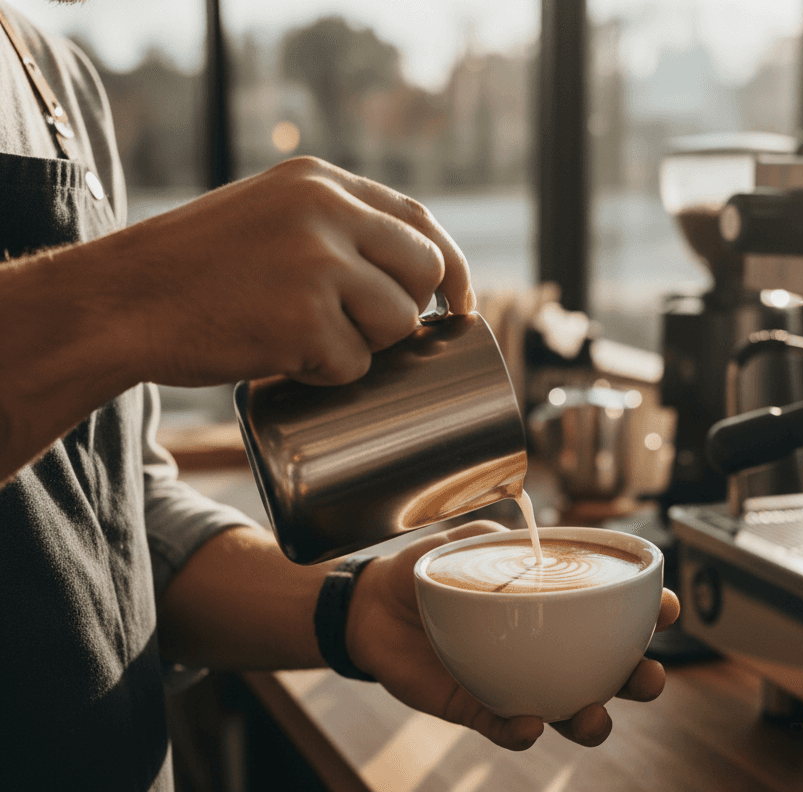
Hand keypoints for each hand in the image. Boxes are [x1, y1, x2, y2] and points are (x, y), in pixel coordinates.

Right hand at [113, 156, 474, 387]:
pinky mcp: (303, 322)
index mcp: (320, 181)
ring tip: (304, 338)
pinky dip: (326, 375)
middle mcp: (326, 212)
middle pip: (423, 272)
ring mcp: (316, 266)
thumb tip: (418, 272)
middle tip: (360, 331)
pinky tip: (281, 356)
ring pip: (397, 323)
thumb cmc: (194, 270)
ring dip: (364, 346)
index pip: (420, 220)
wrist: (120, 301)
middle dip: (406, 312)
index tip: (459, 304)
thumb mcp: (270, 216)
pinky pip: (354, 365)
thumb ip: (333, 226)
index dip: (451, 267)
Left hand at [345, 521, 680, 751]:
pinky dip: (521, 732)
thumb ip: (502, 537)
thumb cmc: (427, 570)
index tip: (667, 609)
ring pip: (569, 712)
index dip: (651, 615)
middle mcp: (546, 650)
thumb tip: (534, 540)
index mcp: (554, 608)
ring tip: (593, 714)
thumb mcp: (465, 542)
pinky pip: (506, 728)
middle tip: (647, 678)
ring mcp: (516, 682)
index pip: (615, 614)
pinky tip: (528, 726)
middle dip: (640, 680)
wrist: (369, 606)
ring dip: (591, 721)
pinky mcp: (477, 708)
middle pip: (610, 673)